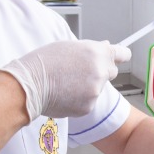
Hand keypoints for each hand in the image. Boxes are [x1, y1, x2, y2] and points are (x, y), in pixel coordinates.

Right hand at [0, 40, 130, 120]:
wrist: (30, 84)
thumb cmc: (44, 62)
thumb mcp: (69, 46)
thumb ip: (91, 49)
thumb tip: (105, 47)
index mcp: (98, 52)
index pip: (123, 54)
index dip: (120, 56)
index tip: (119, 57)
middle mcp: (101, 71)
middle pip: (111, 72)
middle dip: (100, 71)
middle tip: (80, 71)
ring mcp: (96, 91)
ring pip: (97, 88)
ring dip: (87, 86)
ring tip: (66, 82)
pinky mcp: (88, 107)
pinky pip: (88, 102)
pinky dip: (79, 99)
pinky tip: (64, 93)